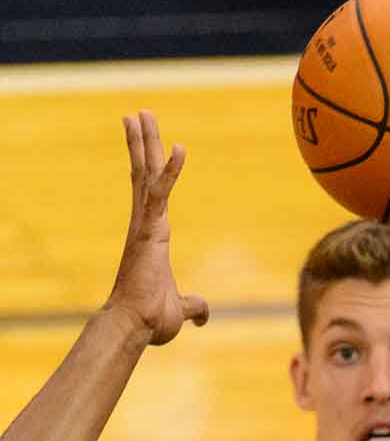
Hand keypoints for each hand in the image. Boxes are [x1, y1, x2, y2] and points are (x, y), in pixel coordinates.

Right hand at [104, 110, 208, 345]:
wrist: (135, 327)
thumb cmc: (150, 320)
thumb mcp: (180, 310)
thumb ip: (195, 307)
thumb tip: (204, 317)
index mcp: (153, 236)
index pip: (151, 193)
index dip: (150, 168)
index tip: (144, 144)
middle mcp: (145, 225)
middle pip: (143, 174)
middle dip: (142, 142)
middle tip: (138, 113)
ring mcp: (144, 225)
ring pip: (146, 174)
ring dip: (145, 142)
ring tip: (140, 113)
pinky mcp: (149, 231)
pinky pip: (160, 194)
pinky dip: (171, 171)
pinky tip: (179, 148)